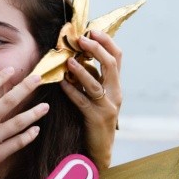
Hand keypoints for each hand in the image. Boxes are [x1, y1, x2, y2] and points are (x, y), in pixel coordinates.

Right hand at [0, 69, 48, 178]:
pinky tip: (35, 129)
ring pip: (18, 122)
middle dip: (25, 88)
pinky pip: (18, 143)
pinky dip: (28, 135)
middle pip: (8, 102)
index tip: (11, 70)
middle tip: (38, 78)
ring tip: (45, 107)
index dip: (1, 77)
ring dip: (34, 113)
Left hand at [61, 31, 121, 168]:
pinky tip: (61, 83)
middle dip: (96, 50)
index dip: (106, 41)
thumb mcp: (98, 95)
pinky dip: (71, 91)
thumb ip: (92, 78)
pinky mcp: (95, 118)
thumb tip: (78, 57)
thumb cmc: (95, 118)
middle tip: (80, 39)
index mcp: (116, 85)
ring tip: (68, 60)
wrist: (100, 148)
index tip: (92, 30)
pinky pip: (82, 101)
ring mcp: (107, 106)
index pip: (117, 57)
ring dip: (81, 70)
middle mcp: (115, 93)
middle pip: (110, 65)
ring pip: (95, 84)